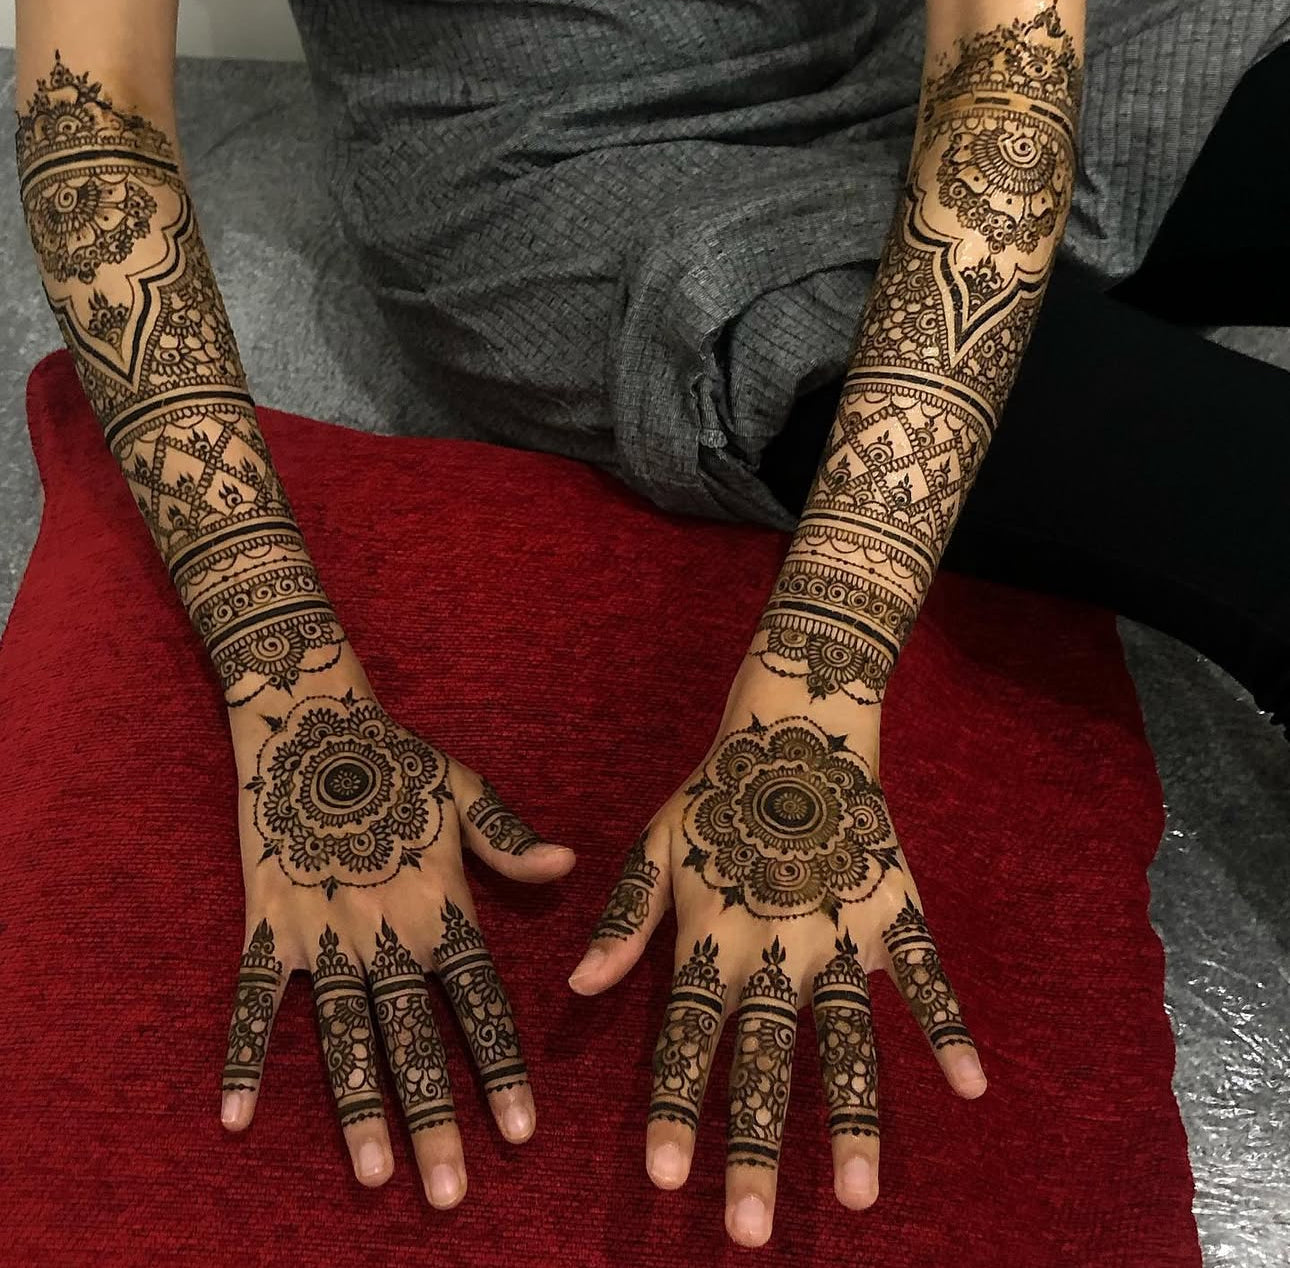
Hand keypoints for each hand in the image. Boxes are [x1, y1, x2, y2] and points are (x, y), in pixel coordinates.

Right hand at [219, 667, 574, 1208]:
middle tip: (449, 1193)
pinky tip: (234, 1118)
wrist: (309, 723)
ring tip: (374, 1173)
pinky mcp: (265, 924)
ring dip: (358, 1106)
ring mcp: (320, 932)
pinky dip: (241, 1056)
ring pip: (341, 1035)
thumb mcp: (463, 792)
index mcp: (439, 904)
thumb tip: (569, 866)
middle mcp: (384, 931)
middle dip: (435, 1118)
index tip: (520, 1131)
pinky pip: (251, 1000)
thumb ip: (510, 841)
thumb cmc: (396, 759)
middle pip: (414, 1039)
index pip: (479, 1001)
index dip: (501, 1067)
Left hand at [569, 674, 984, 1246]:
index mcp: (713, 936)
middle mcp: (776, 947)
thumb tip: (579, 988)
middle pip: (763, 1060)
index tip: (666, 1181)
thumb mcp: (654, 847)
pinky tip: (973, 1088)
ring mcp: (841, 932)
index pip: (687, 1038)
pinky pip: (927, 977)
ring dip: (851, 1118)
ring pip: (848, 1039)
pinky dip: (949, 1028)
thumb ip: (624, 920)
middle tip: (748, 1231)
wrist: (795, 730)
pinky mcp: (895, 910)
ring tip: (854, 1195)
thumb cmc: (716, 795)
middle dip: (754, 1145)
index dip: (675, 1107)